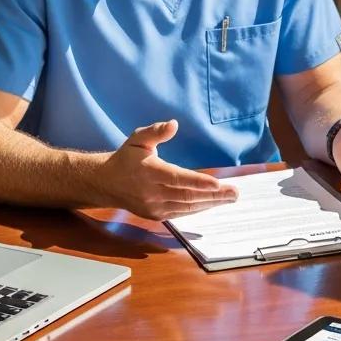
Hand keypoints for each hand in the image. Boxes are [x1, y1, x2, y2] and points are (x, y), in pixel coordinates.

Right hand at [93, 120, 237, 218]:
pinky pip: (181, 213)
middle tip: (234, 192)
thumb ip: (155, 131)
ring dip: (211, 203)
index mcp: (149, 172)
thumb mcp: (137, 139)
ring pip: (187, 207)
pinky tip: (213, 203)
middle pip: (187, 196)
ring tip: (230, 198)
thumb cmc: (126, 158)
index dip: (198, 182)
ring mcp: (153, 207)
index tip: (218, 183)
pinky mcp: (156, 215)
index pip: (177, 179)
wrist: (106, 183)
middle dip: (213, 195)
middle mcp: (151, 192)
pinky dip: (199, 208)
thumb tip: (173, 124)